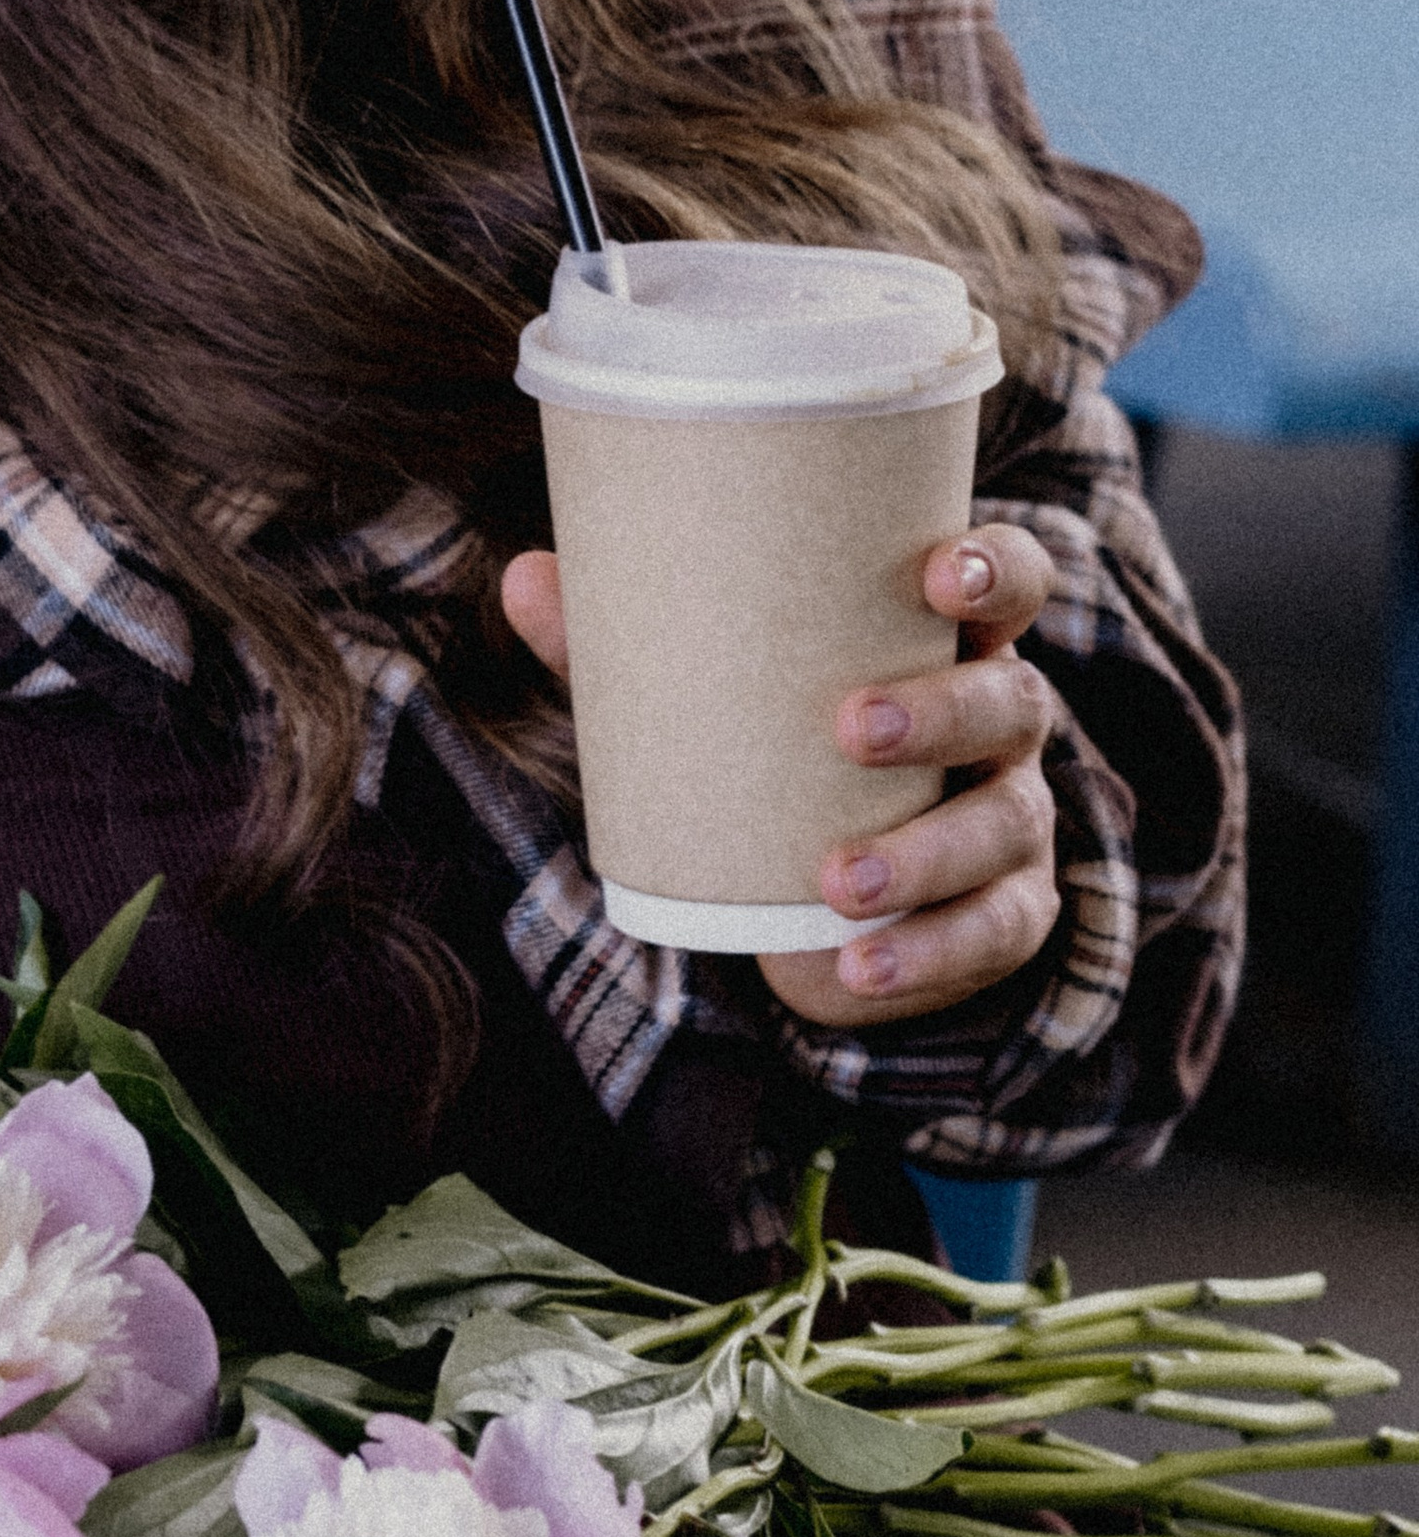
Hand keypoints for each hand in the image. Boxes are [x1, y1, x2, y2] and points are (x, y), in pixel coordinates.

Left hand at [498, 527, 1062, 1025]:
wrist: (820, 913)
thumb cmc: (776, 767)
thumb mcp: (713, 706)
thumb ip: (627, 648)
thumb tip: (525, 576)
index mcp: (942, 650)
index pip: (1007, 583)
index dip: (992, 571)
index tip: (938, 574)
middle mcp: (999, 728)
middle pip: (1009, 701)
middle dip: (942, 710)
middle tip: (851, 728)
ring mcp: (1010, 820)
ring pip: (1001, 824)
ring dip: (925, 852)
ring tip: (836, 881)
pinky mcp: (1003, 916)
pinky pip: (987, 933)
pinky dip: (926, 953)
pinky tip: (860, 965)